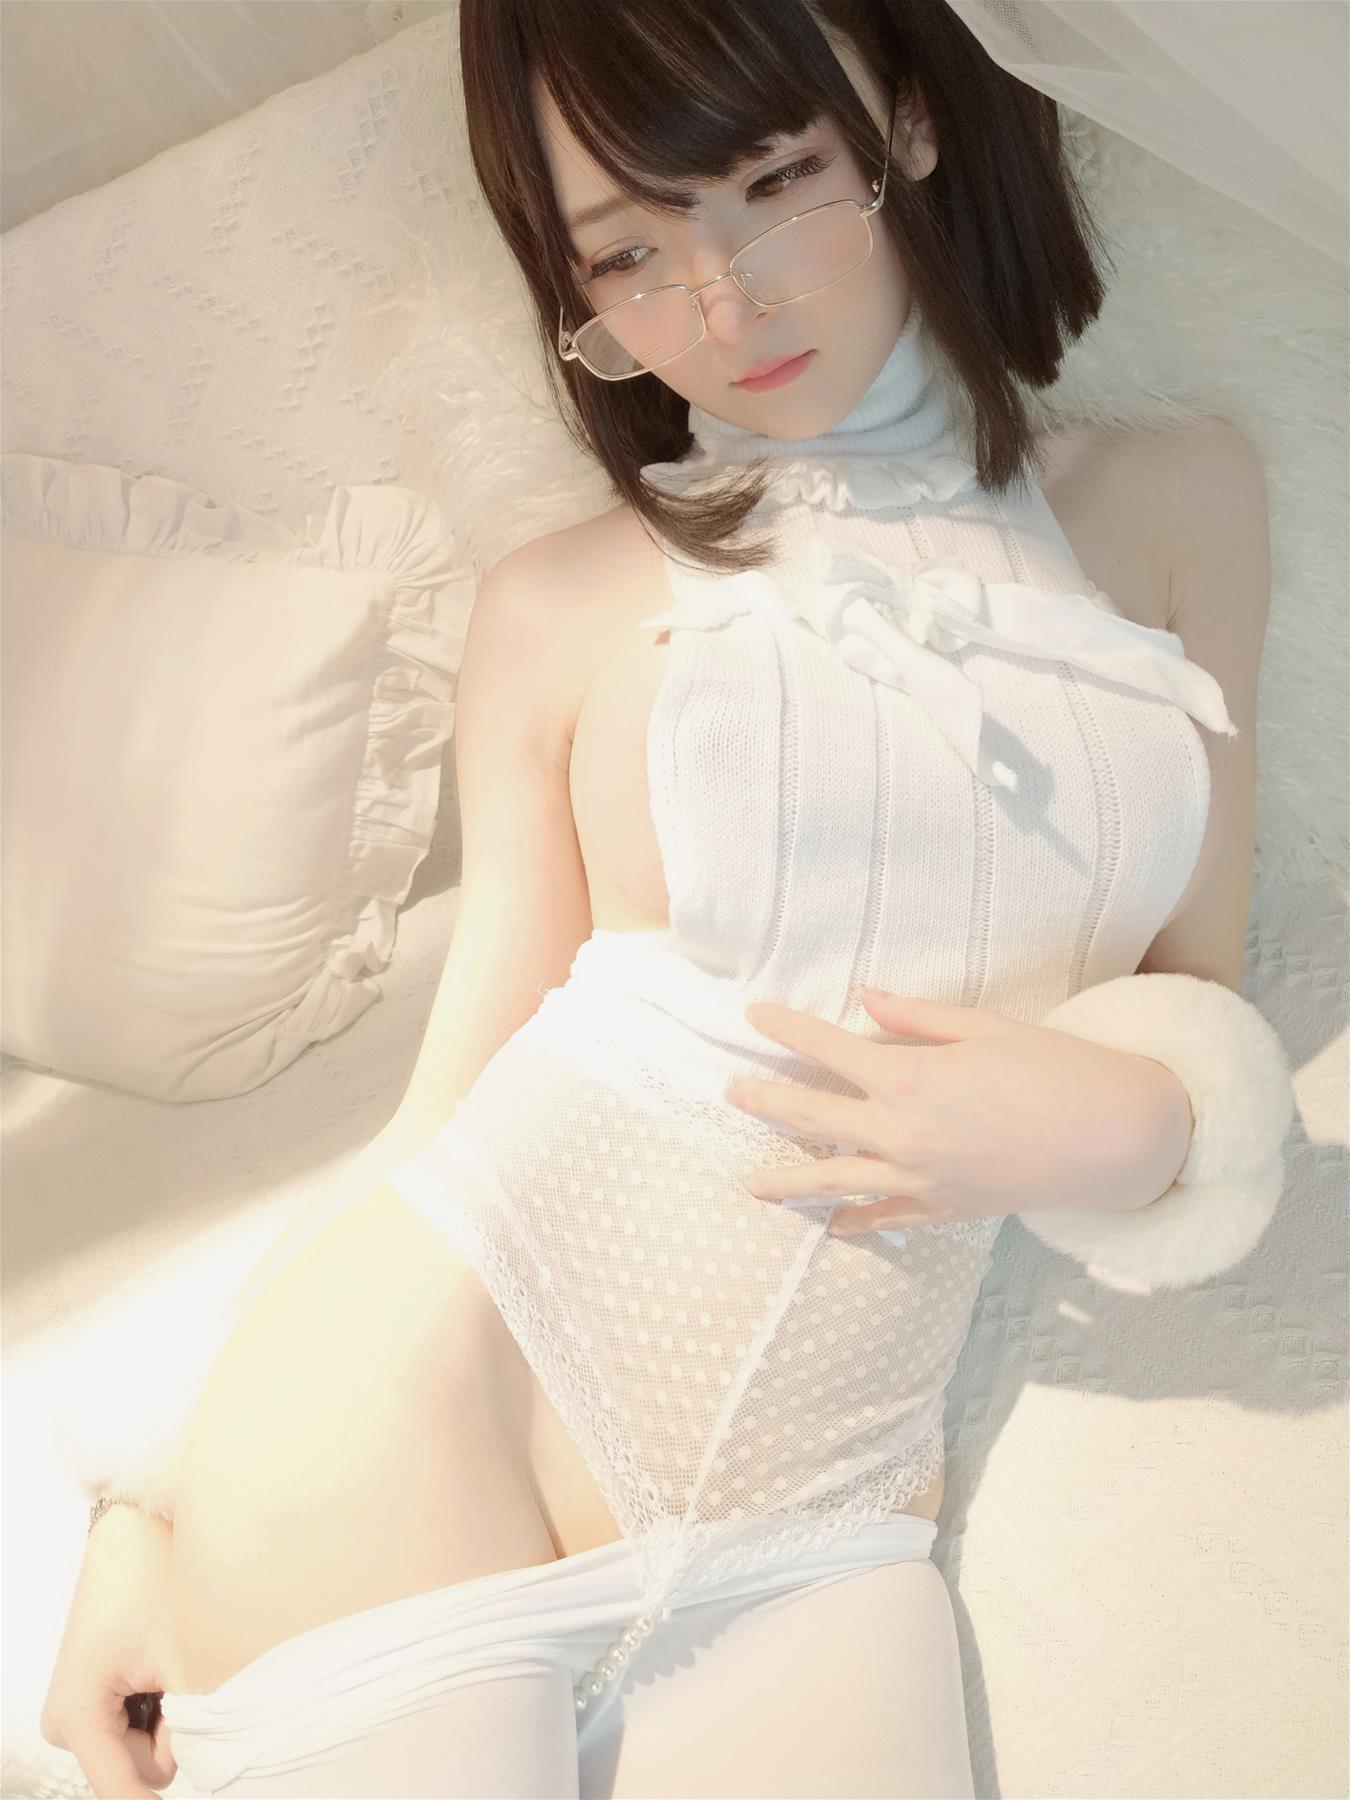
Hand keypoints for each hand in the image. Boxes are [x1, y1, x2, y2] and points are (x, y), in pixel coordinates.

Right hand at [41, 1503, 184, 1798]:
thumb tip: (213, 1767)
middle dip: (174, 1733)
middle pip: (139, 1769)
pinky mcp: (89, 1700)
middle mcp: (65, 1723)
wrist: (131, 1531)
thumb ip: (197, 1725)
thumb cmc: (155, 1581)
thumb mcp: (185, 1658)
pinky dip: (160, 1703)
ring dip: (170, 1715)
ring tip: (169, 1659)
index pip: (121, 1790)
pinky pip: (136, 1726)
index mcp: (77, 1716)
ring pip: (143, 1748)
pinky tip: (160, 1660)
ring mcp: (75, 1712)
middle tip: (180, 1673)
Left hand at [728, 989, 1194, 1236]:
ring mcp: (921, 1177)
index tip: (754, 1014)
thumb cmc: (1056, 1069)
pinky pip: (888, 1216)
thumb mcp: (984, 1027)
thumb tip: (864, 999)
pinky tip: (831, 1226)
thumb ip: (916, 1018)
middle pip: (812, 1117)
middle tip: (732, 1091)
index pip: (827, 1049)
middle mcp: (903, 1132)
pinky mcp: (947, 1208)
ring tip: (750, 1183)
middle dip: (766, 1101)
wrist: (1117, 1138)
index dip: (786, 1028)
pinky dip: (856, 1221)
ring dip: (787, 1179)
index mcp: (909, 1077)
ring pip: (835, 1179)